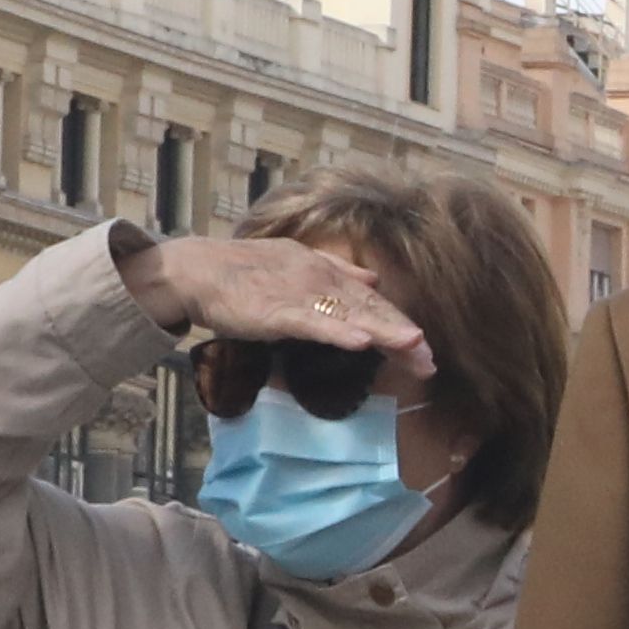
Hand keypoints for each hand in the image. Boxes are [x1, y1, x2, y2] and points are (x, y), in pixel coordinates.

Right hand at [127, 229, 432, 399]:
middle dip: (402, 337)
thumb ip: (337, 272)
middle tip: (430, 363)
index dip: (400, 324)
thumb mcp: (298, 265)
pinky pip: (313, 323)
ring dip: (383, 332)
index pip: (372, 301)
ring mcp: (300, 294)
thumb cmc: (245, 273)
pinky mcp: (277, 311)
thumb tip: (374, 279)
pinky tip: (361, 341)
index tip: (425, 351)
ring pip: (350, 315)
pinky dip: (338, 332)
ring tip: (414, 347)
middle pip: (370, 310)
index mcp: (328, 272)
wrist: (198, 269)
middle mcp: (321, 280)